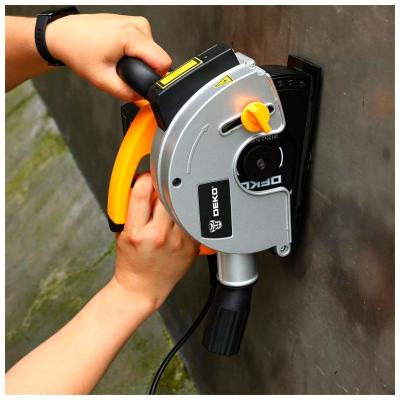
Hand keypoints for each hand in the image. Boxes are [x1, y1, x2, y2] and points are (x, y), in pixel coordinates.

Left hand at [45, 13, 171, 100]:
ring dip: (140, 62)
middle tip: (123, 71)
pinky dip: (136, 53)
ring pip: (153, 51)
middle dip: (145, 70)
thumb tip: (143, 98)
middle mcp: (137, 25)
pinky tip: (120, 53)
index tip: (144, 83)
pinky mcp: (134, 23)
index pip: (163, 62)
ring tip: (119, 61)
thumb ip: (127, 93)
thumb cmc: (78, 50)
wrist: (64, 35)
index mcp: (131, 35)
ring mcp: (136, 21)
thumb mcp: (103, 80)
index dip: (156, 78)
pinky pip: (146, 44)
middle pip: (159, 57)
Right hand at [114, 173, 198, 310]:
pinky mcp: (191, 246)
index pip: (143, 192)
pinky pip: (191, 220)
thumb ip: (130, 207)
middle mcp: (159, 235)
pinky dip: (184, 216)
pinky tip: (176, 225)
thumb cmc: (132, 262)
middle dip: (161, 189)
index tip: (146, 177)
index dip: (145, 178)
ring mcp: (178, 241)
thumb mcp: (121, 232)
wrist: (143, 287)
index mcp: (137, 231)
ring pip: (181, 205)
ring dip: (174, 203)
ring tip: (166, 213)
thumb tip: (143, 183)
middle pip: (166, 194)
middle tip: (158, 195)